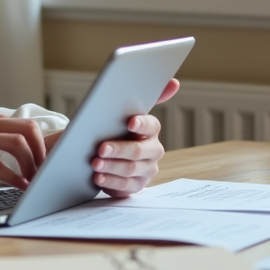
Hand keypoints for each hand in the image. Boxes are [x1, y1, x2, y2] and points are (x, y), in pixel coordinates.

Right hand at [0, 109, 46, 194]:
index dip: (37, 143)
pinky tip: (18, 188)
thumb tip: (6, 151)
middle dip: (42, 152)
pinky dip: (13, 178)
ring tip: (34, 182)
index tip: (43, 163)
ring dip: (32, 165)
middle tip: (45, 172)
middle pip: (25, 128)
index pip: (18, 122)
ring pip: (15, 144)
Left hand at [89, 77, 180, 197]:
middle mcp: (152, 151)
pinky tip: (98, 178)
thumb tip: (174, 82)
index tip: (129, 122)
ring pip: (130, 170)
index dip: (142, 124)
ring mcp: (145, 171)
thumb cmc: (117, 129)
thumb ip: (147, 97)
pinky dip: (110, 182)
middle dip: (119, 149)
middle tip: (100, 148)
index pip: (152, 126)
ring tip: (94, 163)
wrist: (109, 153)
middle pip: (138, 151)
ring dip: (112, 166)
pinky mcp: (135, 186)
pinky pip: (125, 187)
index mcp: (152, 131)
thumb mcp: (126, 112)